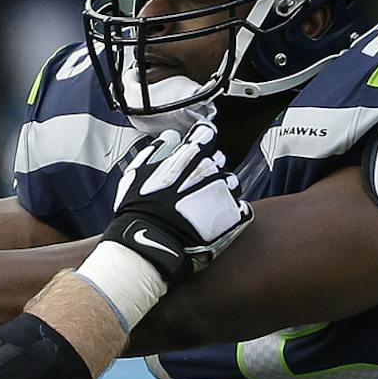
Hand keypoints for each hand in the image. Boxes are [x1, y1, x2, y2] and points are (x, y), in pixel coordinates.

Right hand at [101, 119, 251, 285]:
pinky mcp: (232, 217)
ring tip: (204, 206)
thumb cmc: (139, 210)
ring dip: (221, 190)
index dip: (201, 140)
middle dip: (207, 169)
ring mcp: (223, 193)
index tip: (198, 146)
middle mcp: (210, 170)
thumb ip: (155, 151)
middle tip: (192, 186)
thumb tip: (167, 138)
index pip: (206, 134)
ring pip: (232, 183)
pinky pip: (241, 209)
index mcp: (189, 155)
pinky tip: (216, 220)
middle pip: (218, 159)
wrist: (150, 243)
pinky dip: (231, 213)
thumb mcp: (136, 173)